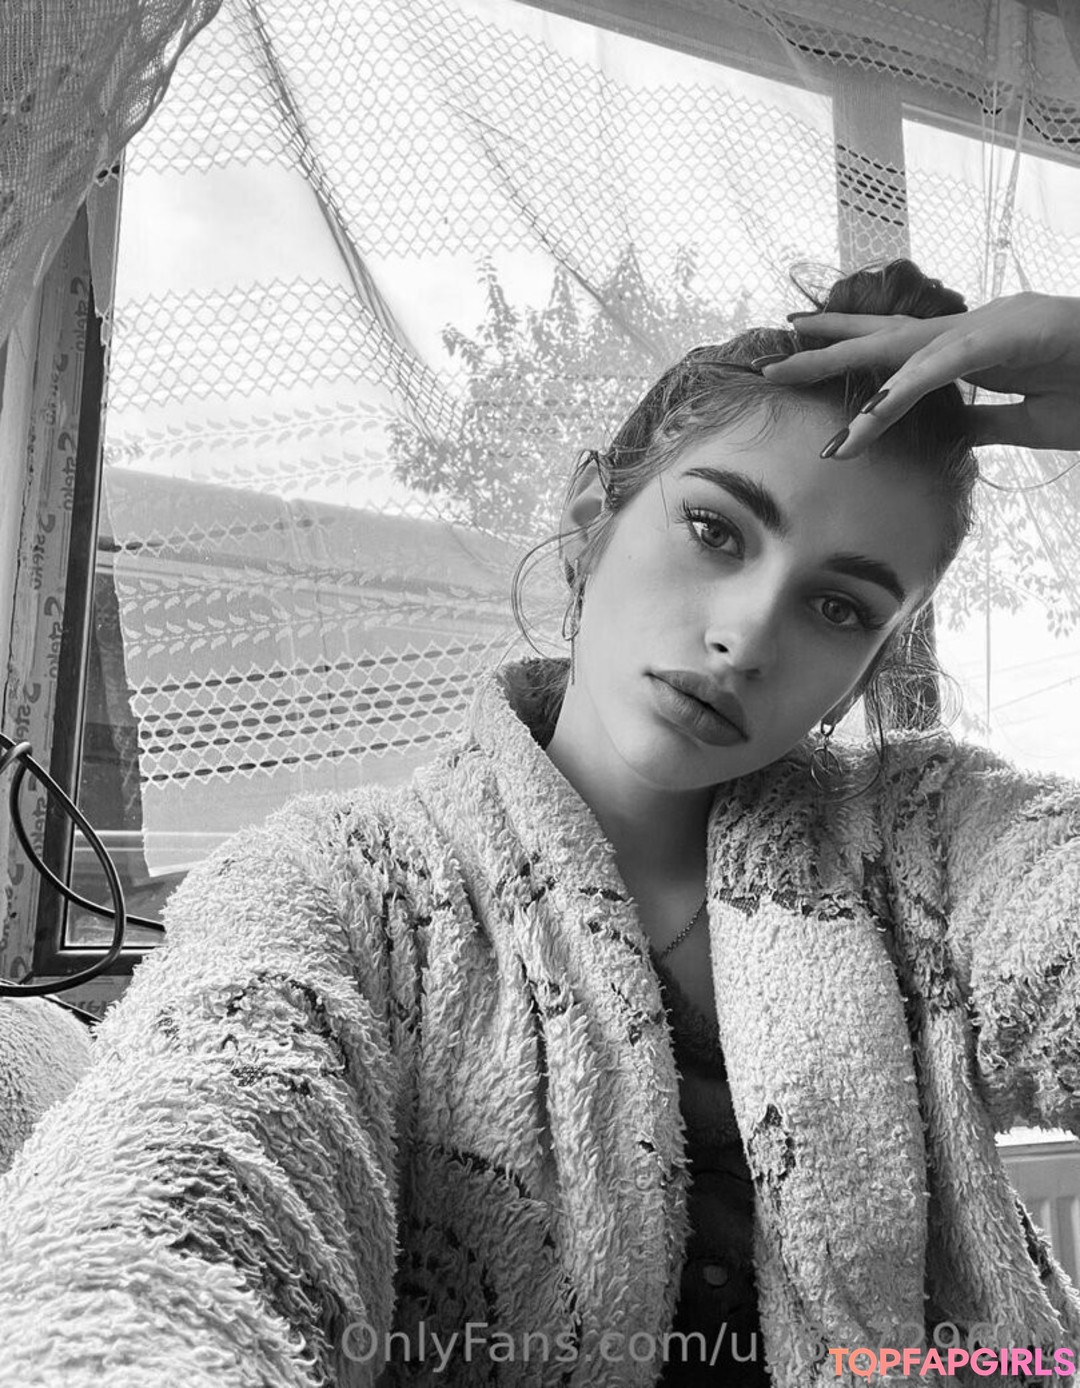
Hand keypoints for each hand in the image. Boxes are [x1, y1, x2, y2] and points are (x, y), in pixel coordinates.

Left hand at [759, 291, 1079, 456]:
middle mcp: (974, 329)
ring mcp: (989, 325)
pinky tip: (866, 411)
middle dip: (826, 343)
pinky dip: (902, 389)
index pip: (901, 350)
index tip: (805, 356)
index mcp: (976, 348)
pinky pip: (943, 366)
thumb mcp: (1027, 421)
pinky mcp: (1009, 334)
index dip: (852, 352)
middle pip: (885, 336)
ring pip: (900, 345)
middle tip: (771, 353)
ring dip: (842, 358)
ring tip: (790, 367)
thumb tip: (948, 432)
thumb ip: (984, 421)